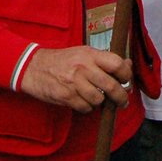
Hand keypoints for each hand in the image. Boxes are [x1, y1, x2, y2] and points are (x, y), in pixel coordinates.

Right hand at [18, 46, 132, 112]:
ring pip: (99, 100)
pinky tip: (82, 100)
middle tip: (123, 101)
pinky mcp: (65, 96)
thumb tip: (127, 65)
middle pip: (111, 85)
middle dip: (120, 97)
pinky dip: (87, 107)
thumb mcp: (83, 53)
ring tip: (94, 97)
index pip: (117, 64)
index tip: (126, 80)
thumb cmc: (62, 60)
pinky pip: (85, 108)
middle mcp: (83, 67)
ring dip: (99, 102)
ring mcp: (74, 83)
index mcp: (90, 54)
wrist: (34, 67)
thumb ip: (104, 60)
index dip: (126, 74)